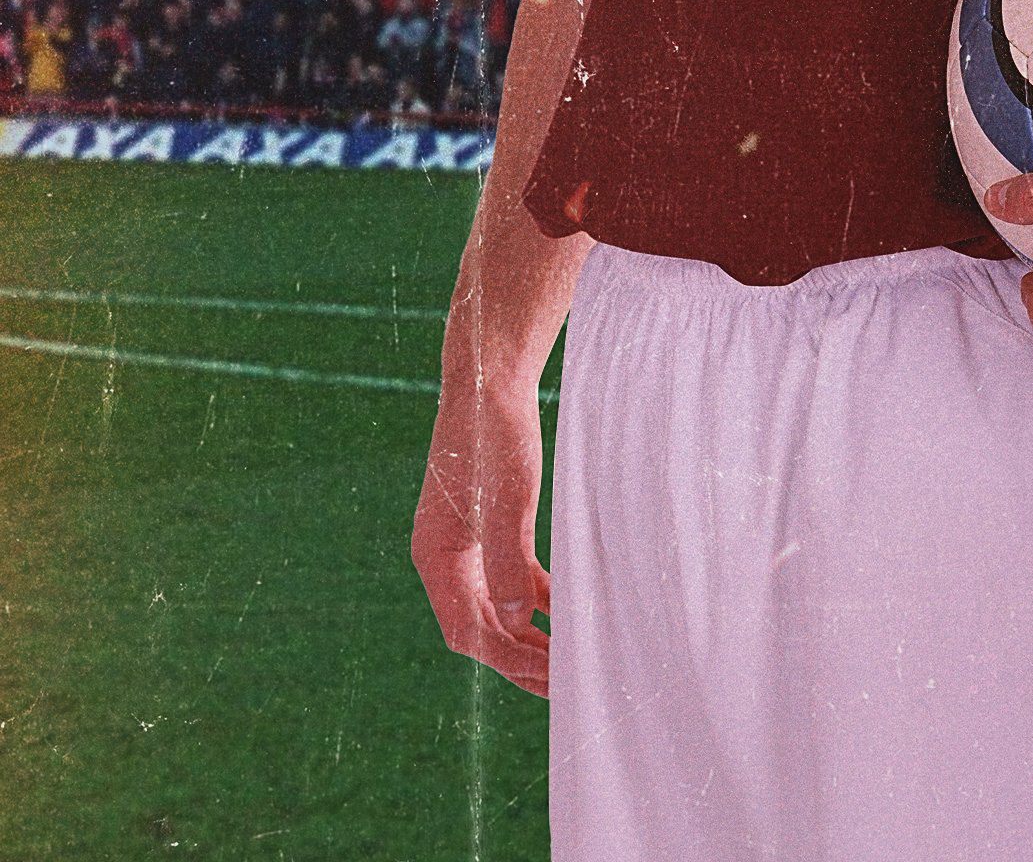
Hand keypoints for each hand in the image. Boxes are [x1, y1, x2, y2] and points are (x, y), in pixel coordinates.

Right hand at [412, 371, 553, 696]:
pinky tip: (567, 610)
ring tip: (567, 659)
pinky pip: (512, 578)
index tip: (548, 675)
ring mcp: (466, 544)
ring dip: (530, 634)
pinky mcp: (489, 527)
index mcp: (435, 556)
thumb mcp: (506, 498)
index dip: (507, 658)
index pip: (466, 628)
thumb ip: (509, 560)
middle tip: (564, 683)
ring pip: (497, 607)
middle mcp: (445, 557)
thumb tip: (518, 620)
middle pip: (480, 626)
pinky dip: (537, 599)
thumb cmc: (494, 434)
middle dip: (520, 657)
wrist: (492, 378)